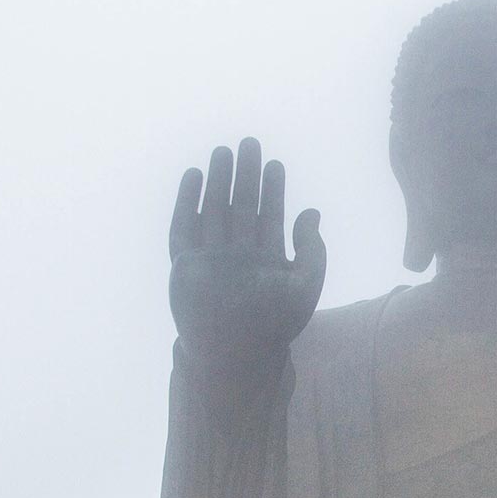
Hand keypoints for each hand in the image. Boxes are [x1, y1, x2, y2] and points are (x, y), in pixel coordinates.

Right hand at [169, 137, 326, 361]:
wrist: (236, 354)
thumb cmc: (273, 327)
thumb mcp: (304, 287)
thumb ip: (313, 251)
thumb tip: (312, 212)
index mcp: (265, 262)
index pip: (269, 216)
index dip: (273, 190)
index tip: (276, 164)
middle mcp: (236, 257)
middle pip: (240, 206)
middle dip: (246, 176)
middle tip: (250, 143)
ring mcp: (209, 260)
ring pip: (213, 210)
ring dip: (218, 181)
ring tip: (223, 151)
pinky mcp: (185, 265)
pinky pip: (183, 227)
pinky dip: (187, 201)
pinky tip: (194, 176)